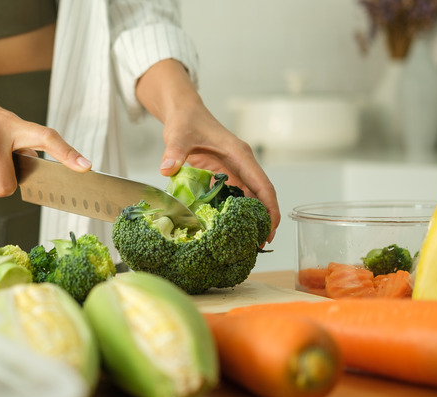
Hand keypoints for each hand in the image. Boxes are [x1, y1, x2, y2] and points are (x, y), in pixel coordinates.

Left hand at [135, 60, 279, 242]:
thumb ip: (174, 151)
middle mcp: (241, 164)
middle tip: (258, 245)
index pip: (262, 185)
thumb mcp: (178, 135)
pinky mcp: (224, 175)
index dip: (269, 208)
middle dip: (263, 220)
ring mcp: (234, 170)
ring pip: (249, 198)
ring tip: (245, 243)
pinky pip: (234, 196)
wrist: (183, 112)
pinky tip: (228, 228)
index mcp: (239, 155)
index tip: (270, 229)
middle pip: (260, 196)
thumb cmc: (185, 120)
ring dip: (250, 218)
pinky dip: (234, 212)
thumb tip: (166, 168)